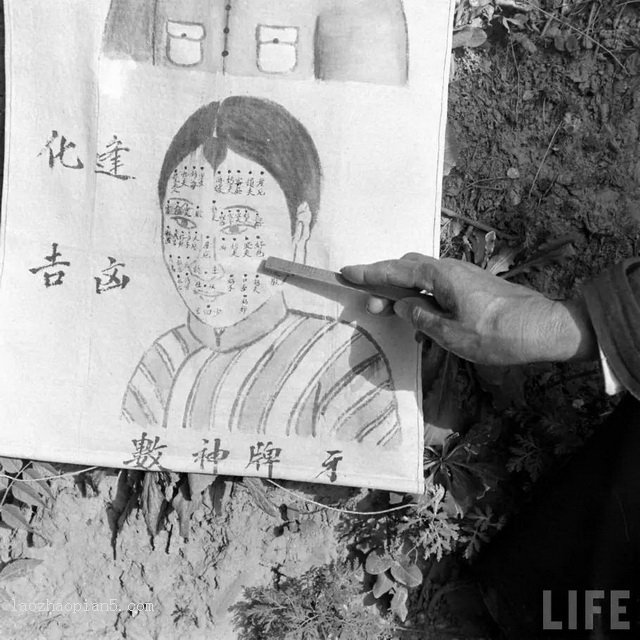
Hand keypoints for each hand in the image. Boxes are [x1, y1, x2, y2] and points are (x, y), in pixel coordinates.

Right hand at [341, 253, 596, 365]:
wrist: (544, 328)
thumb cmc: (497, 334)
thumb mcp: (451, 333)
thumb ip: (421, 317)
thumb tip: (401, 306)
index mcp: (441, 276)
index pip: (396, 271)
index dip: (370, 273)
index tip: (347, 272)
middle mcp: (450, 269)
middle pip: (409, 267)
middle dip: (386, 282)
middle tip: (372, 304)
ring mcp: (463, 277)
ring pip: (424, 278)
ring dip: (405, 293)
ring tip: (394, 316)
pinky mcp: (473, 287)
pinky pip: (439, 287)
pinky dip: (424, 299)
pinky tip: (424, 322)